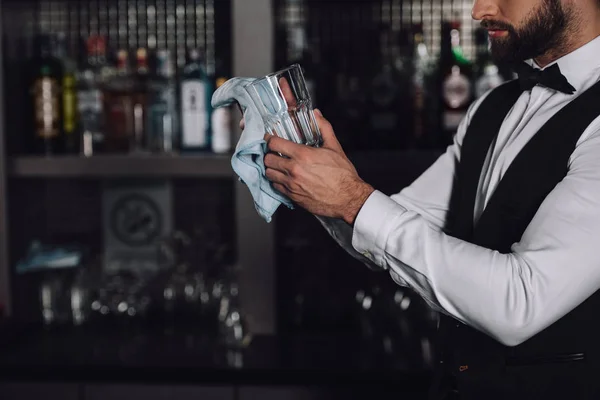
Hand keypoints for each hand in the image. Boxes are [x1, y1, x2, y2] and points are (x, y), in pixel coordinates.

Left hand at [263, 109, 374, 224]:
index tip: (271, 138)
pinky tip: (284, 178)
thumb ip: (323, 128)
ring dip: (272, 168)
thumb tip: (316, 114)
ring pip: (269, 173)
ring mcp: (292, 184)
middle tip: (275, 152)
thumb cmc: (343, 175)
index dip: (270, 139)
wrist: (348, 198)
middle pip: (268, 159)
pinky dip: (277, 181)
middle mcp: (294, 170)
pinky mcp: (292, 196)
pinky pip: (276, 187)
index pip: (274, 143)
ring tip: (278, 165)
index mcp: (303, 155)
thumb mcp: (334, 147)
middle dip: (270, 154)